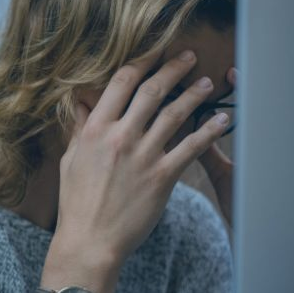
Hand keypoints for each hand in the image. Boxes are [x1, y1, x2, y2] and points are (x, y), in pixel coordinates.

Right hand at [51, 50, 231, 268]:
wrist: (90, 241)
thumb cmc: (76, 203)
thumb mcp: (71, 160)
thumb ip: (79, 128)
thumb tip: (80, 103)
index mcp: (95, 130)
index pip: (121, 83)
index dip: (141, 61)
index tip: (154, 51)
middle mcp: (120, 137)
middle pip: (152, 90)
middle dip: (174, 68)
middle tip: (189, 57)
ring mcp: (143, 156)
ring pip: (175, 113)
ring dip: (195, 94)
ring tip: (207, 83)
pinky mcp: (162, 177)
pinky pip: (192, 147)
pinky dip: (210, 131)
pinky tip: (222, 120)